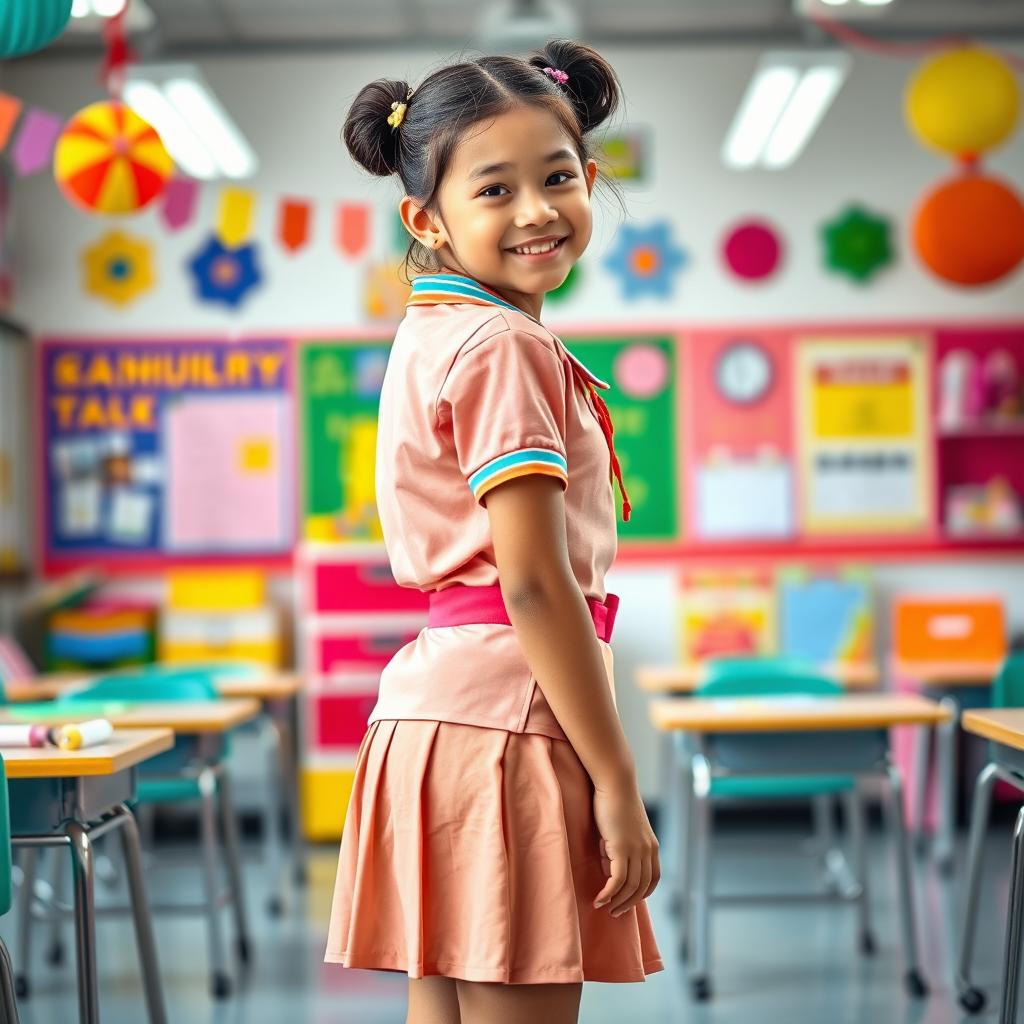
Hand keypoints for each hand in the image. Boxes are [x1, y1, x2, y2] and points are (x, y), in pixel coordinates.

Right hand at [592, 783, 659, 917]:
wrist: (615, 783)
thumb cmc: (615, 802)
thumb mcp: (624, 829)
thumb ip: (623, 848)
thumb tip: (611, 866)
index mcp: (652, 846)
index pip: (653, 880)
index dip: (641, 894)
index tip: (627, 901)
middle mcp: (648, 850)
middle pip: (642, 888)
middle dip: (628, 903)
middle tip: (614, 912)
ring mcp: (636, 850)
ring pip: (630, 887)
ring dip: (617, 902)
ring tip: (604, 907)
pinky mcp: (621, 848)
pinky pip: (617, 879)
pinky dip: (608, 892)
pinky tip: (599, 898)